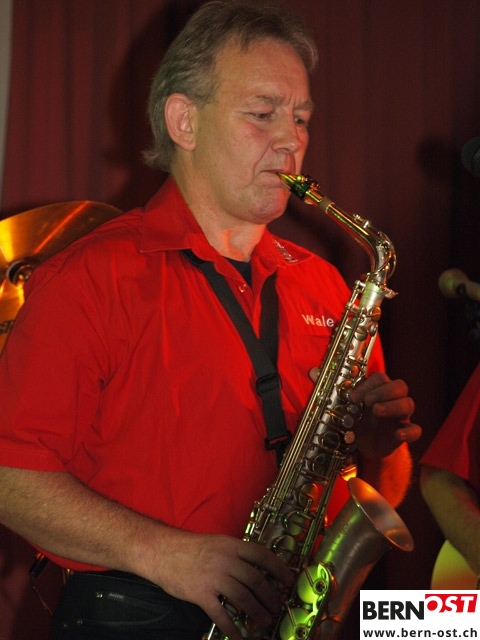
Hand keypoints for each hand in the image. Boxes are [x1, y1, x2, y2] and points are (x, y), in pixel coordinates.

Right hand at [144, 530, 292, 639]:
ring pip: (244, 597)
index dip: (279, 568)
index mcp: (231, 545)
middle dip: (271, 596)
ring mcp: (213, 577)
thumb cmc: (189, 547)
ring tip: (266, 621)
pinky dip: (233, 627)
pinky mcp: (201, 594)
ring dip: (258, 612)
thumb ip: (235, 553)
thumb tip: (256, 567)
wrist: (162, 551)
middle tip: (277, 606)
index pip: (262, 555)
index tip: (289, 579)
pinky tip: (239, 635)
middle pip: (256, 580)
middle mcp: (225, 560)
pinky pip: (221, 614)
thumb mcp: (217, 542)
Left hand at [348, 371, 420, 458]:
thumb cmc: (358, 424)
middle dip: (384, 391)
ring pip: (408, 404)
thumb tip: (345, 396)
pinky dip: (409, 432)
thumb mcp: (349, 413)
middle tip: (368, 402)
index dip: (368, 384)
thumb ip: (347, 404)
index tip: (353, 398)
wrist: (365, 447)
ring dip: (392, 406)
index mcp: (377, 391)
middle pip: (399, 386)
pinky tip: (398, 435)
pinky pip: (415, 430)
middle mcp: (392, 400)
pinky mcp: (405, 432)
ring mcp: (400, 416)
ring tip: (376, 412)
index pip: (380, 378)